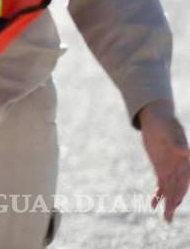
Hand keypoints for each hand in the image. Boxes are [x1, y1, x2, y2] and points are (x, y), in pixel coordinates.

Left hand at [139, 99, 189, 221]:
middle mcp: (179, 168)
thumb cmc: (166, 123)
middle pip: (177, 189)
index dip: (180, 192)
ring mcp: (170, 169)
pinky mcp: (161, 169)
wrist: (157, 119)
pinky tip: (152, 204)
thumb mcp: (171, 131)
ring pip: (170, 190)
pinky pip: (161, 185)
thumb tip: (185, 151)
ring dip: (168, 204)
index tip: (174, 203)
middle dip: (173, 204)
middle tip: (168, 219)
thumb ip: (177, 141)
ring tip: (166, 219)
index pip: (184, 180)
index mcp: (184, 161)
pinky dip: (158, 195)